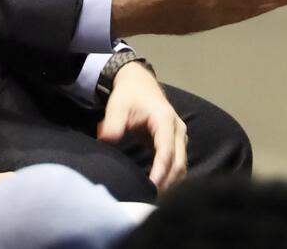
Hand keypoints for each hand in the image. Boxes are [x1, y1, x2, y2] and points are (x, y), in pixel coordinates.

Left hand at [97, 60, 186, 190]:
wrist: (139, 83)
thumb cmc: (128, 95)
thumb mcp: (117, 106)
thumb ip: (112, 124)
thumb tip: (105, 142)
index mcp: (164, 120)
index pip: (167, 151)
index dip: (161, 172)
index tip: (152, 189)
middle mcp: (177, 129)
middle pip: (179, 162)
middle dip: (168, 184)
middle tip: (152, 203)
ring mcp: (180, 136)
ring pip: (181, 166)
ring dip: (172, 184)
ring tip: (155, 201)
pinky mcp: (177, 143)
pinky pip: (178, 164)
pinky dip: (171, 178)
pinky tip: (159, 192)